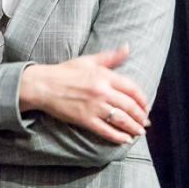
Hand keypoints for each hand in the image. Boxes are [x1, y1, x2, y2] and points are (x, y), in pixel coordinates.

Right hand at [18, 44, 149, 143]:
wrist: (43, 85)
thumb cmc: (65, 71)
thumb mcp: (89, 60)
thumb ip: (111, 56)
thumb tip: (128, 47)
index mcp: (104, 76)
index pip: (132, 88)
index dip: (142, 99)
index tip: (145, 105)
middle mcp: (102, 91)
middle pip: (129, 106)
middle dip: (140, 116)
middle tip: (145, 121)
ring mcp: (94, 106)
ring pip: (121, 119)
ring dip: (133, 127)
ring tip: (139, 131)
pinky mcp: (85, 119)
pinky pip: (106, 130)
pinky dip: (118, 137)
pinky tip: (125, 139)